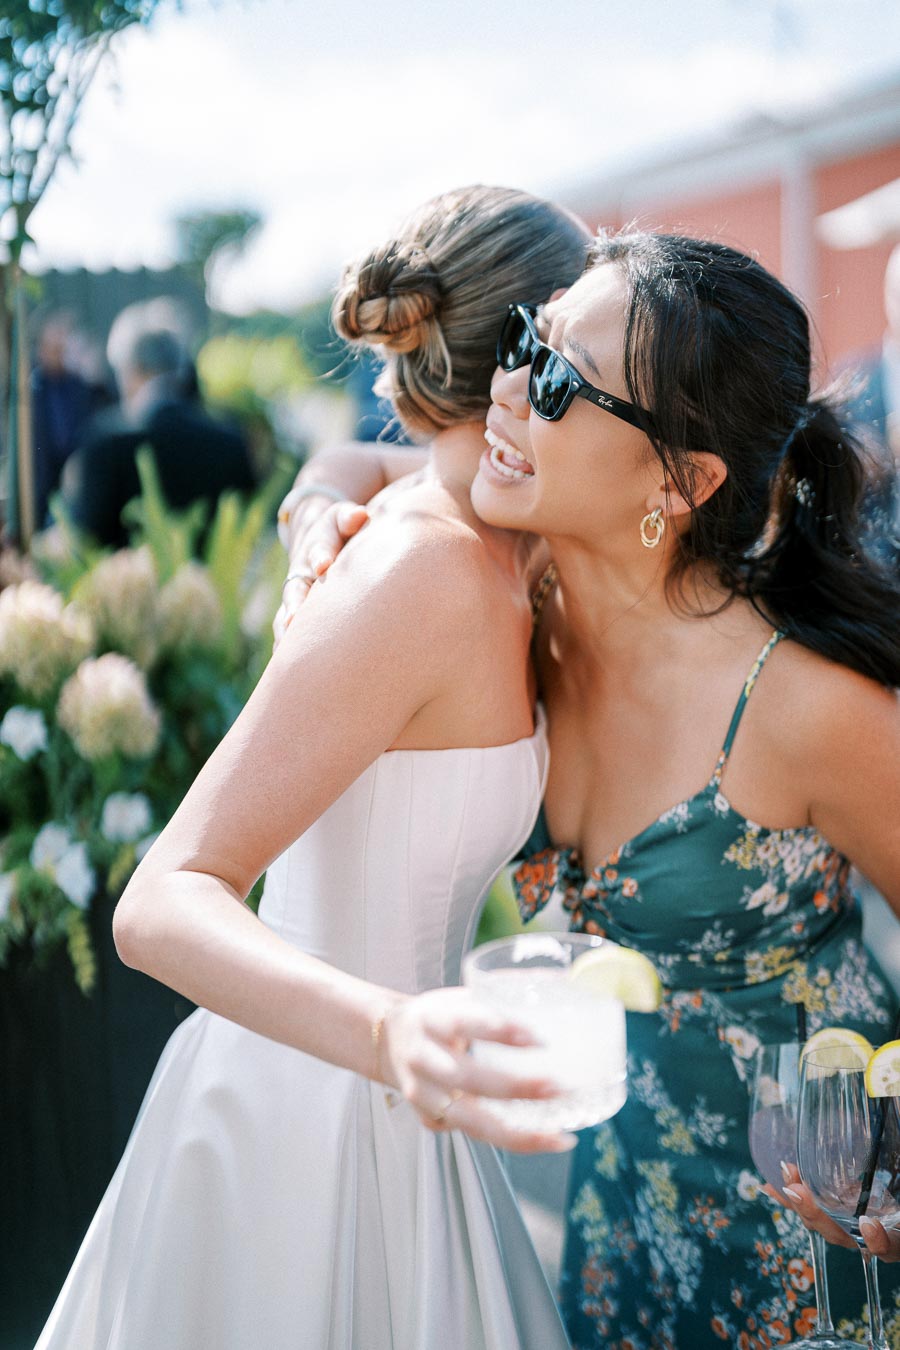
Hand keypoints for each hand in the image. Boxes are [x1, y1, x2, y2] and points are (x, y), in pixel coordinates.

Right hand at [272, 497, 368, 645]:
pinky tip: (290, 670)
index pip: (318, 548)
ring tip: (287, 651)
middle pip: (296, 588)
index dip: (320, 555)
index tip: (324, 565)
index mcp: (316, 545)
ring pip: (287, 615)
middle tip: (294, 619)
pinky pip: (290, 635)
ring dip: (286, 632)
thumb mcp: (344, 519)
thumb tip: (359, 516)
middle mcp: (301, 572)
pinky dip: (288, 650)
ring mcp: (297, 596)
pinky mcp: (297, 615)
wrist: (317, 539)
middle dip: (295, 603)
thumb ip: (349, 518)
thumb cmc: (342, 531)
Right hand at [381, 987, 576, 1154]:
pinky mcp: (430, 1120)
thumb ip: (500, 993)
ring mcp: (422, 1096)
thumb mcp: (457, 997)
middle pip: (467, 1079)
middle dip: (516, 1088)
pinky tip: (542, 1139)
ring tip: (559, 1137)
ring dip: (518, 1133)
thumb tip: (561, 977)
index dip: (500, 1031)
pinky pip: (473, 1135)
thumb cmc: (436, 1017)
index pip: (464, 1022)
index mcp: (430, 1020)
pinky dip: (510, 1140)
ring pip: (470, 1122)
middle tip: (559, 1088)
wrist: (386, 1043)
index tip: (539, 1039)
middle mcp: (421, 1059)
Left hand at [769, 1163, 899, 1259]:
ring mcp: (856, 1221)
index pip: (896, 1246)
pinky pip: (812, 1208)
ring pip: (826, 1226)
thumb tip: (894, 1092)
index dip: (884, 1242)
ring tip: (781, 1180)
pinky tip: (769, 1184)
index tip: (869, 1224)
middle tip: (796, 1191)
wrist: (890, 1171)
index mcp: (899, 1227)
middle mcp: (880, 1230)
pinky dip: (792, 1197)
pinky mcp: (838, 1206)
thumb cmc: (897, 1171)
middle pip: (848, 1238)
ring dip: (801, 1205)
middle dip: (820, 1217)